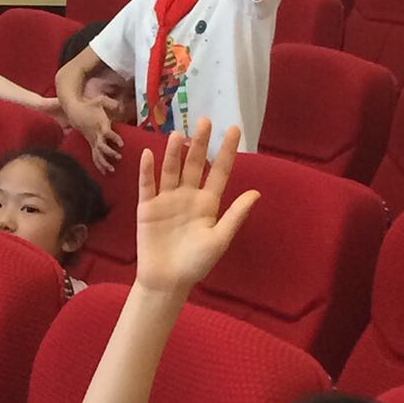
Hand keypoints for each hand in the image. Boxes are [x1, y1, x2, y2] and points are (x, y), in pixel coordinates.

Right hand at [76, 99, 123, 172]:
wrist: (74, 109)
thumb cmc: (88, 104)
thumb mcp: (100, 100)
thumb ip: (111, 103)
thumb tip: (120, 107)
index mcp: (100, 124)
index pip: (107, 133)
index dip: (114, 139)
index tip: (121, 144)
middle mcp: (96, 134)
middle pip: (102, 147)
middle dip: (110, 153)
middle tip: (119, 157)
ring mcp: (92, 140)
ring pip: (97, 154)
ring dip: (104, 163)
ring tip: (112, 170)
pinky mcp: (90, 143)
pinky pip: (94, 156)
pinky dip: (99, 164)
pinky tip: (104, 172)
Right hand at [134, 118, 257, 293]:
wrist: (167, 281)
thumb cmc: (196, 263)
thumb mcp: (219, 240)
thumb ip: (235, 216)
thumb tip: (256, 193)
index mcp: (208, 203)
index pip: (219, 171)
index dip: (226, 151)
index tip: (233, 129)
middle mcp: (188, 196)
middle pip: (194, 164)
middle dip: (199, 143)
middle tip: (204, 121)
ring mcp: (166, 200)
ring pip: (171, 170)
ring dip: (174, 153)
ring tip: (178, 134)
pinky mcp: (147, 208)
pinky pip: (147, 185)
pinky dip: (147, 170)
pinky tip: (149, 154)